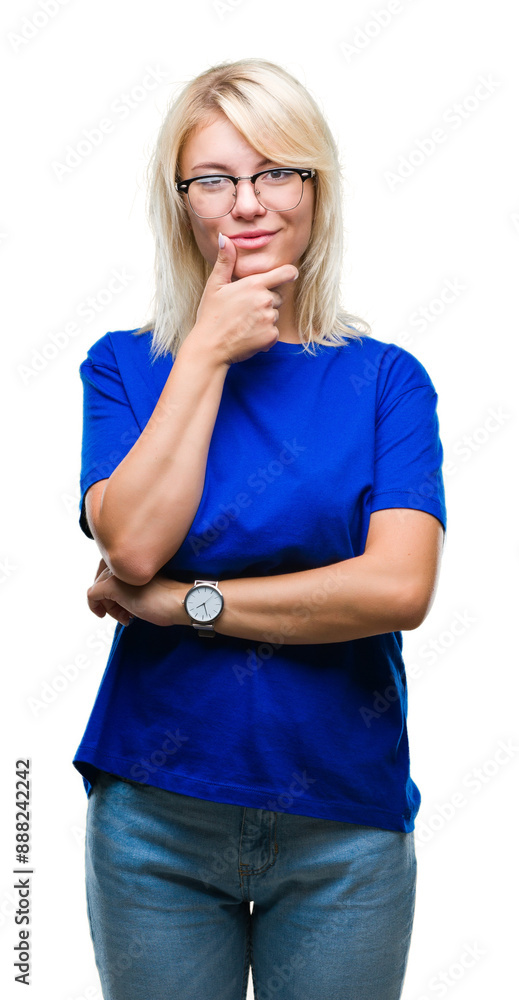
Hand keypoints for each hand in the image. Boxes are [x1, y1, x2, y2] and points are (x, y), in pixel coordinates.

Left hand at [87, 558, 185, 627]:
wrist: (180, 602)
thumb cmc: (169, 598)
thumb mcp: (147, 587)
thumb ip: (133, 584)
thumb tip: (119, 595)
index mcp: (134, 559)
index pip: (111, 568)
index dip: (113, 587)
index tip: (123, 602)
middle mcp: (124, 562)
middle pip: (103, 578)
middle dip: (110, 598)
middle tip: (124, 612)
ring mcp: (117, 573)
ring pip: (98, 587)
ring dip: (108, 605)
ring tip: (124, 616)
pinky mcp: (112, 586)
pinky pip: (92, 594)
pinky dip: (94, 606)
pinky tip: (103, 614)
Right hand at [190, 234, 298, 365]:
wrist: (210, 347)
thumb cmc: (211, 315)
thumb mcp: (215, 285)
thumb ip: (225, 261)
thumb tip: (224, 238)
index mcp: (254, 284)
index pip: (285, 273)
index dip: (289, 273)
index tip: (290, 275)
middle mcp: (265, 300)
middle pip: (278, 297)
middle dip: (266, 301)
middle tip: (245, 310)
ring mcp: (269, 319)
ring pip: (275, 315)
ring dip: (264, 319)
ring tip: (244, 323)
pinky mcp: (270, 336)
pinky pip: (274, 332)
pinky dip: (264, 335)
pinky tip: (248, 335)